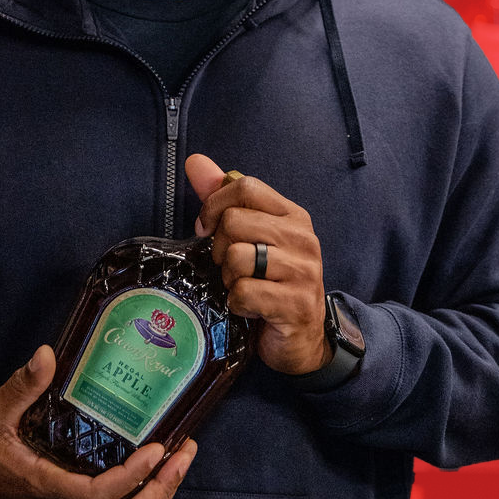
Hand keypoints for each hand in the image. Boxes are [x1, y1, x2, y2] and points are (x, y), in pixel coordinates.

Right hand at [0, 345, 196, 498]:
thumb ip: (21, 386)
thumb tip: (46, 355)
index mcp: (47, 484)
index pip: (95, 496)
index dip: (130, 478)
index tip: (154, 450)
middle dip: (160, 492)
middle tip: (183, 453)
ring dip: (161, 493)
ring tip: (182, 456)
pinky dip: (149, 491)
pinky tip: (161, 460)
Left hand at [185, 154, 331, 375]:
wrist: (302, 337)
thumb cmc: (271, 282)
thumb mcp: (251, 235)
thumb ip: (224, 198)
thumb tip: (195, 162)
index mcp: (292, 215)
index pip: (245, 187)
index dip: (215, 205)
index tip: (207, 228)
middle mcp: (303, 238)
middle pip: (234, 221)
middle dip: (219, 248)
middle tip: (230, 267)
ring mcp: (303, 272)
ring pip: (236, 257)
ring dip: (228, 278)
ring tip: (242, 286)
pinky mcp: (294, 304)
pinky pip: (243, 292)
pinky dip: (236, 303)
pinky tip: (248, 307)